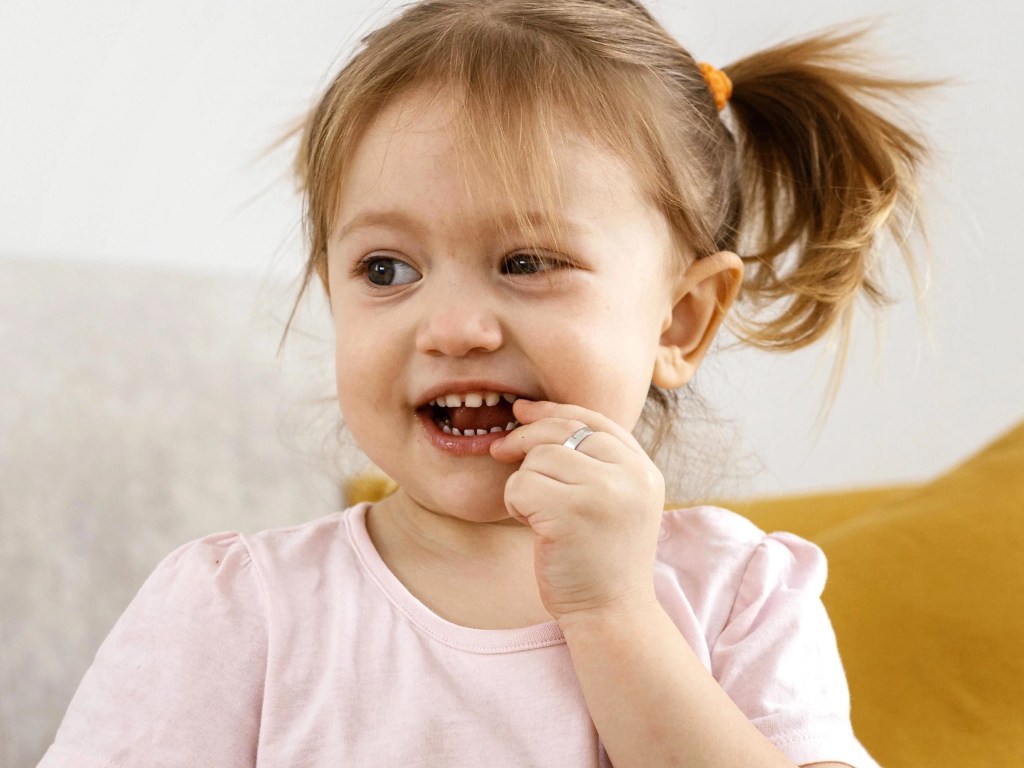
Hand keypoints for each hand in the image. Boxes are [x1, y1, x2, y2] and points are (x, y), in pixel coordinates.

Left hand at [489, 399, 665, 621]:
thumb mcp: (616, 502)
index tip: (523, 412)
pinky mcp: (571, 512)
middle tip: (499, 451)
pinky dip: (514, 504)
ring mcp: (603, 492)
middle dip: (524, 437)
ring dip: (523, 483)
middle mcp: (630, 475)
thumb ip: (595, 462)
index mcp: (643, 470)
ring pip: (537, 458)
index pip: (594, 419)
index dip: (553, 411)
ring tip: (538, 515)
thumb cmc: (601, 561)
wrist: (611, 615)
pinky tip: (532, 527)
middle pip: (562, 431)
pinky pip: (520, 484)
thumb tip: (535, 415)